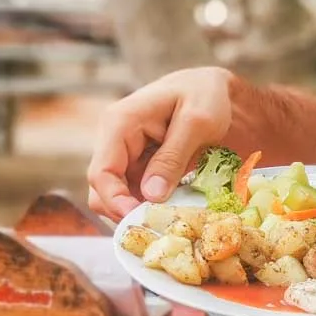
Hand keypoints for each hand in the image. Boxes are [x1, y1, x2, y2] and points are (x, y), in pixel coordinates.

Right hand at [87, 66, 240, 219]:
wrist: (212, 89)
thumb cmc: (205, 96)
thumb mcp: (197, 122)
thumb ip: (172, 157)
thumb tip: (151, 195)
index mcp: (119, 123)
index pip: (102, 172)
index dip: (115, 202)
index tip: (141, 220)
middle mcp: (114, 141)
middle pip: (103, 191)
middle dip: (126, 212)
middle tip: (161, 226)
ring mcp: (125, 157)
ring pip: (118, 198)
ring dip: (140, 212)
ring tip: (173, 220)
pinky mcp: (138, 169)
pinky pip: (136, 196)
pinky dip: (152, 207)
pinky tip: (175, 211)